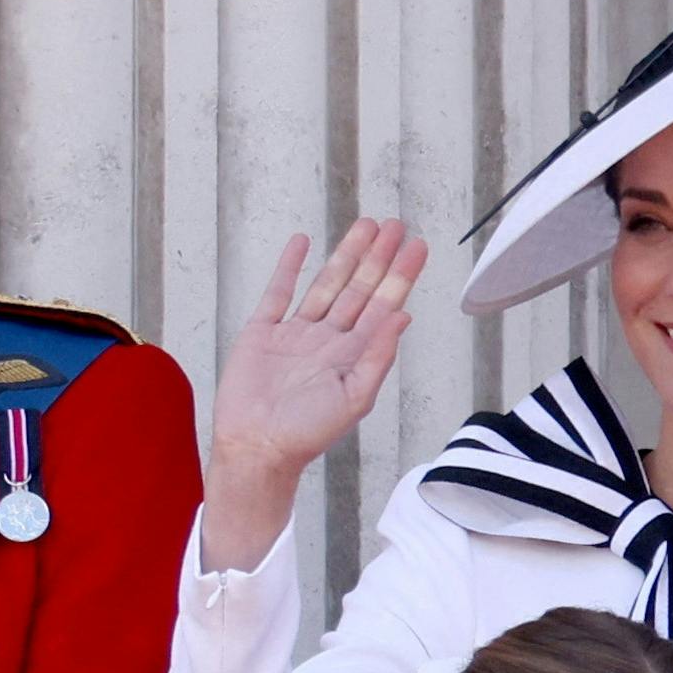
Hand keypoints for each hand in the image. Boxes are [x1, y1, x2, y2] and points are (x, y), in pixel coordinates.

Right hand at [201, 218, 427, 572]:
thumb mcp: (354, 397)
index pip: (383, 306)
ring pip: (326, 284)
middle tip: (395, 225)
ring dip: (345, 255)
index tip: (416, 247)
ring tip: (365, 226)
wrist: (256, 447)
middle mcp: (328, 340)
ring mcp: (295, 334)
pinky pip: (278, 292)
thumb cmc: (306, 433)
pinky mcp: (262, 333)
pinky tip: (302, 243)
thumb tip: (404, 315)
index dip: (400, 275)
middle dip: (378, 257)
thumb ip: (378, 354)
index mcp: (352, 356)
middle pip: (359, 289)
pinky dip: (289, 267)